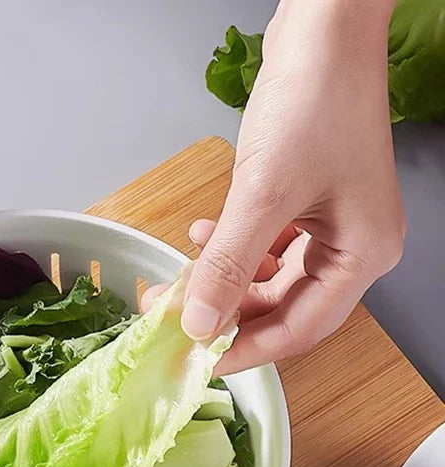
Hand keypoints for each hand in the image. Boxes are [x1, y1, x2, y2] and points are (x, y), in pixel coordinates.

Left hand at [150, 0, 404, 373]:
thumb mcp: (263, 195)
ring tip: (179, 279)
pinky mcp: (304, 200)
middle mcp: (350, 245)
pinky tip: (202, 235)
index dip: (248, 351)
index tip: (201, 363)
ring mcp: (328, 223)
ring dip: (222, 280)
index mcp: (361, 254)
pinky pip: (263, 243)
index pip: (301, 329)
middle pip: (282, 306)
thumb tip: (201, 324)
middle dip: (225, 313)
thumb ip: (228, 265)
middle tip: (176, 319)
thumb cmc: (314, 100)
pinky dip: (231, 246)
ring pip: (267, 276)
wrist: (323, 27)